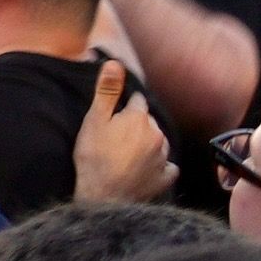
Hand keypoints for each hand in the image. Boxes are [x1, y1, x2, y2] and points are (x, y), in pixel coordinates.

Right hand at [71, 57, 170, 205]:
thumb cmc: (94, 158)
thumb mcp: (94, 120)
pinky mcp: (165, 178)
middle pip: (148, 122)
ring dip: (147, 144)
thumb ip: (107, 91)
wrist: (103, 197)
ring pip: (158, 142)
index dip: (124, 107)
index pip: (137, 101)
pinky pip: (167, 167)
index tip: (113, 117)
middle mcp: (157, 134)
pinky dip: (160, 167)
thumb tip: (115, 62)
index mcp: (139, 118)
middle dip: (136, 126)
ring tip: (128, 156)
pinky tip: (146, 170)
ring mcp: (163, 157)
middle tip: (116, 139)